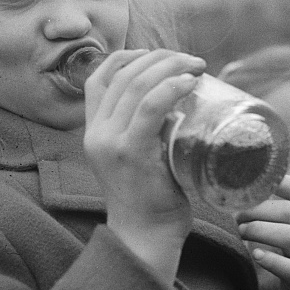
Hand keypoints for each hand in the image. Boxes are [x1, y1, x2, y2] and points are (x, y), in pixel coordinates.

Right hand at [83, 49, 205, 282]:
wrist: (145, 235)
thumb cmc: (149, 195)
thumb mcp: (132, 156)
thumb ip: (140, 130)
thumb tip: (176, 101)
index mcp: (92, 129)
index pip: (98, 78)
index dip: (126, 57)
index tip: (155, 55)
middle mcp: (95, 132)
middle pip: (122, 75)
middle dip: (159, 58)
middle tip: (190, 60)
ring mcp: (110, 141)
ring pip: (135, 85)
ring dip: (170, 66)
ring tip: (196, 65)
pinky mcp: (130, 152)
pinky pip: (149, 107)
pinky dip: (170, 88)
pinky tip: (189, 82)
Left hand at [235, 175, 289, 289]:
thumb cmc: (265, 248)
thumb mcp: (265, 222)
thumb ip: (259, 203)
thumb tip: (232, 182)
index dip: (279, 182)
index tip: (251, 182)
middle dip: (259, 210)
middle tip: (236, 215)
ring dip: (261, 230)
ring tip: (240, 231)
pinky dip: (271, 260)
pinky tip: (254, 255)